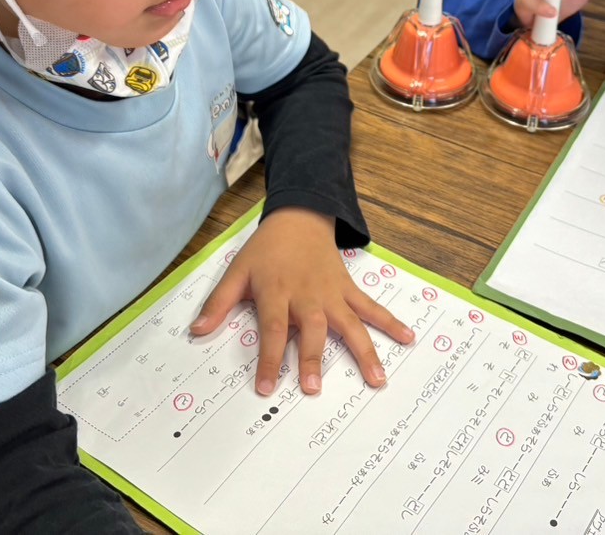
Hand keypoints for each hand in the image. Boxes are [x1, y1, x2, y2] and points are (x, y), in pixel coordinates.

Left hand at [188, 208, 414, 396]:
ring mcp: (331, 293)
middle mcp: (307, 295)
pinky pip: (371, 307)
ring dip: (364, 350)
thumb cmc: (266, 250)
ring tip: (377, 378)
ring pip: (350, 324)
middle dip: (313, 359)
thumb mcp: (236, 271)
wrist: (298, 217)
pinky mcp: (348, 289)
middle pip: (312, 330)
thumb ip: (218, 302)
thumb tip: (196, 331)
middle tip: (314, 387)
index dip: (270, 359)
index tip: (267, 387)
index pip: (273, 330)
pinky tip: (408, 337)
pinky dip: (390, 321)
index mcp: (277, 291)